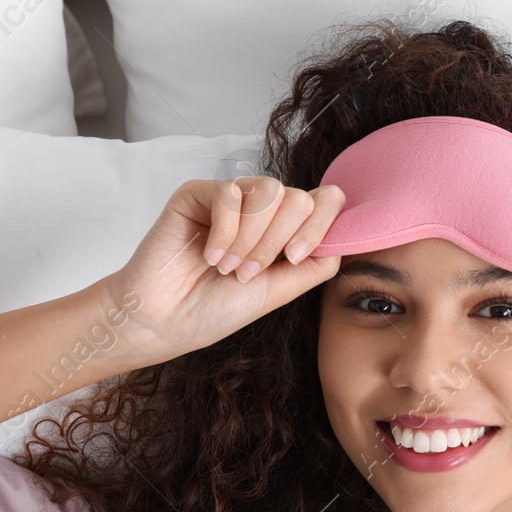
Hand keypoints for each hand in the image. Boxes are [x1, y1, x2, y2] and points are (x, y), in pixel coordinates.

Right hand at [98, 177, 344, 363]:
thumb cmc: (215, 309)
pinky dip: (224, 230)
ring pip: (269, 191)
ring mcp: (232, 198)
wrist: (164, 320)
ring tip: (227, 267)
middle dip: (278, 241)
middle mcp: (262, 209)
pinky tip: (209, 255)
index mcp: (286, 230)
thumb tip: (347, 238)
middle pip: (300, 197)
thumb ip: (315, 264)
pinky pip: (229, 192)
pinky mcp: (198, 192)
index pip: (326, 200)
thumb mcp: (278, 291)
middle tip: (246, 273)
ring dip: (251, 238)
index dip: (321, 225)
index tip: (294, 258)